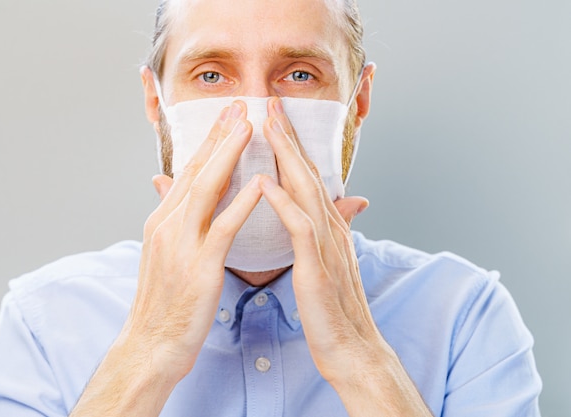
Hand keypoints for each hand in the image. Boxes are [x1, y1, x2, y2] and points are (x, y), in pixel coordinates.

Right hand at [70, 101, 261, 415]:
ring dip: (227, 155)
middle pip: (196, 170)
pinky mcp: (200, 266)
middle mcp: (168, 224)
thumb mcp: (164, 256)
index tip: (226, 116)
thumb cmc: (164, 304)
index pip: (188, 172)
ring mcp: (182, 244)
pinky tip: (258, 184)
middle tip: (238, 104)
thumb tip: (174, 196)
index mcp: (163, 221)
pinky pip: (223, 228)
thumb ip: (173, 222)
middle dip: (218, 134)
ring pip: (207, 189)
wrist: (150, 345)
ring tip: (247, 126)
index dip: (208, 141)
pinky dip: (241, 203)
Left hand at [259, 97, 431, 415]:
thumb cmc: (332, 309)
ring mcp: (326, 245)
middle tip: (269, 101)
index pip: (306, 176)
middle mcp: (330, 227)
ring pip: (305, 189)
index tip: (272, 116)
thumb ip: (322, 231)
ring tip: (267, 124)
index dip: (290, 144)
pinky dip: (284, 203)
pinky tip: (266, 182)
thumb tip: (322, 210)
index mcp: (327, 225)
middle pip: (306, 171)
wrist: (351, 348)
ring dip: (286, 155)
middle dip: (287, 134)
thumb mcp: (326, 263)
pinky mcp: (318, 267)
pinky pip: (300, 229)